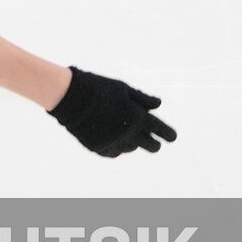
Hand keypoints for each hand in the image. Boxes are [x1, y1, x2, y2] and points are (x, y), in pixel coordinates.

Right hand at [49, 66, 176, 156]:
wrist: (69, 96)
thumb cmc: (99, 88)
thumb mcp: (123, 89)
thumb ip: (142, 99)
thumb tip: (158, 104)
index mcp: (138, 117)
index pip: (161, 130)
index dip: (168, 134)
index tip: (172, 138)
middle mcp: (128, 133)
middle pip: (150, 146)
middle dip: (154, 144)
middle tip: (154, 142)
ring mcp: (113, 142)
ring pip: (131, 148)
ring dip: (132, 142)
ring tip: (125, 132)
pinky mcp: (98, 148)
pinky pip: (114, 152)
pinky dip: (116, 147)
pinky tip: (113, 139)